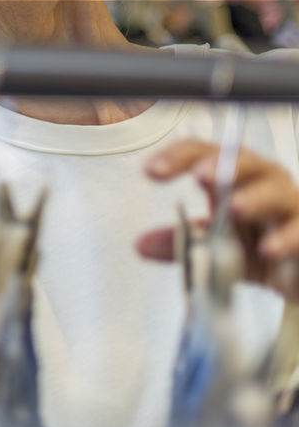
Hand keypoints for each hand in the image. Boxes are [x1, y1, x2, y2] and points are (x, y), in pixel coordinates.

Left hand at [138, 139, 298, 299]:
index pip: (204, 155)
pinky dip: (286, 239)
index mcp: (231, 179)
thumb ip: (182, 242)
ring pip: (276, 191)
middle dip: (222, 166)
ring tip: (235, 208)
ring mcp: (289, 206)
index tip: (152, 171)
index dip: (179, 156)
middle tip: (201, 176)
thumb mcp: (215, 245)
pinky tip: (268, 248)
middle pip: (243, 161)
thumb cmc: (256, 245)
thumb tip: (141, 244)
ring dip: (255, 198)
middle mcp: (261, 184)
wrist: (295, 271)